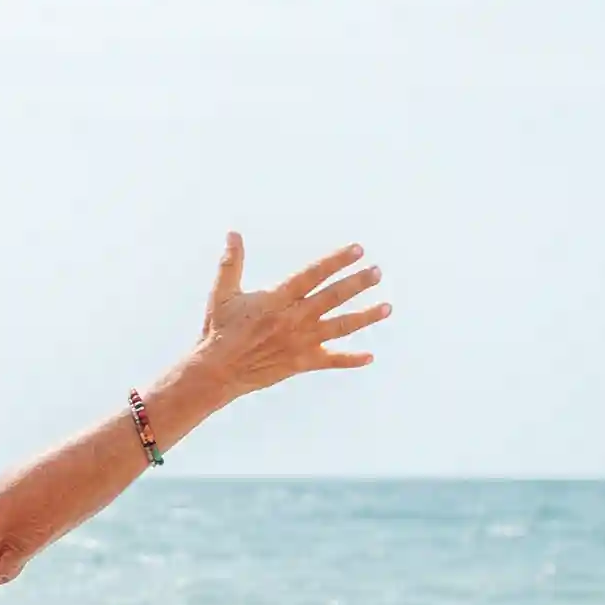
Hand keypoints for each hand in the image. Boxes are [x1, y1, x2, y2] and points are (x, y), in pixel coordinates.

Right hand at [178, 232, 390, 408]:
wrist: (217, 371)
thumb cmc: (218, 330)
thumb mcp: (222, 293)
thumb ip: (231, 262)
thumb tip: (233, 233)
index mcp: (277, 298)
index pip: (313, 274)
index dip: (336, 261)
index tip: (357, 249)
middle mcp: (294, 318)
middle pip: (333, 297)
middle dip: (358, 283)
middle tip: (378, 271)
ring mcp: (300, 341)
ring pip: (340, 326)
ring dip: (366, 316)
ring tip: (387, 307)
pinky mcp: (301, 363)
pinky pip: (331, 360)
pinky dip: (351, 359)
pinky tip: (369, 356)